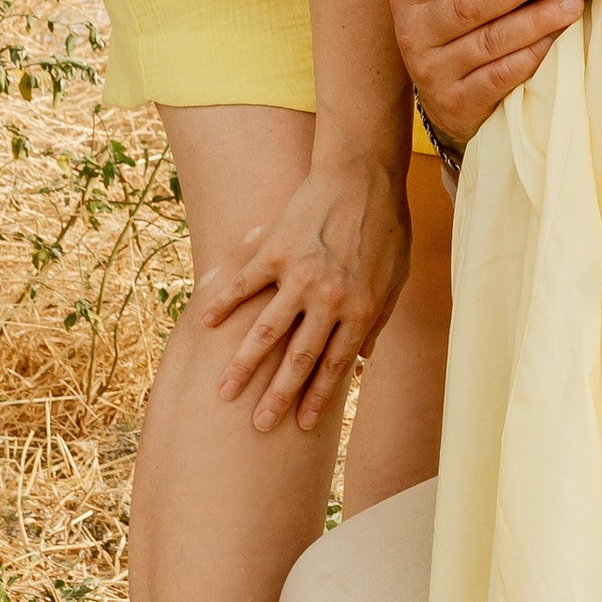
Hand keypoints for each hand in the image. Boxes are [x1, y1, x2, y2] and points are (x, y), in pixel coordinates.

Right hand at [198, 156, 407, 436]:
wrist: (362, 176)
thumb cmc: (385, 226)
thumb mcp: (396, 278)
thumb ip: (377, 320)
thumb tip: (363, 359)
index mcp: (360, 309)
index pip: (335, 365)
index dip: (316, 397)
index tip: (301, 424)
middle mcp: (328, 299)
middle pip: (298, 358)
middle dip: (278, 396)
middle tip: (260, 425)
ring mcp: (299, 277)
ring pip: (265, 331)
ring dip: (243, 365)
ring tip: (224, 391)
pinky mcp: (275, 252)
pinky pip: (245, 285)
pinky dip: (224, 304)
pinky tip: (206, 324)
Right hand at [390, 0, 583, 148]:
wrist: (449, 97)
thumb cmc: (452, 17)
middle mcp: (413, 32)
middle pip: (465, 6)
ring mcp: (433, 72)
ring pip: (487, 44)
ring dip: (532, 22)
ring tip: (573, 2)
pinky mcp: (458, 106)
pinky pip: (497, 80)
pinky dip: (527, 60)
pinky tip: (556, 42)